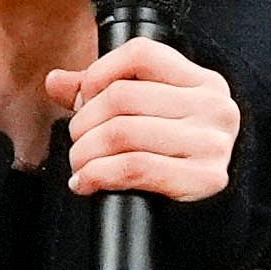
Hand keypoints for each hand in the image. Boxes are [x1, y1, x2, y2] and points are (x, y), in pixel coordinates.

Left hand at [44, 38, 237, 203]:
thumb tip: (56, 81)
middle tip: (77, 141)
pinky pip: (134, 167)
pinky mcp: (207, 178)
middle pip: (123, 96)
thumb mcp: (145, 118)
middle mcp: (214, 106)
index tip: (84, 100)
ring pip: (123, 132)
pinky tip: (86, 182)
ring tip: (79, 163)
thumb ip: (103, 93)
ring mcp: (213, 142)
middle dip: (84, 121)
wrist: (203, 215)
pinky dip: (98, 175)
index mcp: (203, 81)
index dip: (99, 73)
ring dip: (85, 151)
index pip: (141, 54)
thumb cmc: (171, 160)